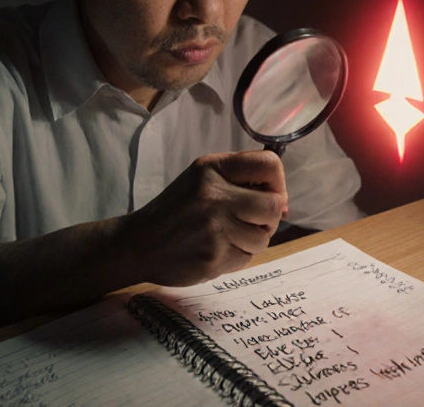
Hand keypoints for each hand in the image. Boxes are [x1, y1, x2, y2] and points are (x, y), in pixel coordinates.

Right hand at [122, 150, 287, 286]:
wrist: (139, 244)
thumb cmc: (176, 210)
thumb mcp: (201, 179)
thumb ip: (239, 180)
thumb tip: (283, 203)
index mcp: (212, 168)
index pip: (269, 165)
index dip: (277, 183)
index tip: (265, 194)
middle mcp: (214, 194)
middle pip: (274, 205)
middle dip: (269, 217)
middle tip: (250, 221)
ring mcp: (214, 227)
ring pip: (264, 236)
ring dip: (252, 239)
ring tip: (228, 236)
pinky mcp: (215, 257)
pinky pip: (248, 257)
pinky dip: (238, 256)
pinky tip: (217, 249)